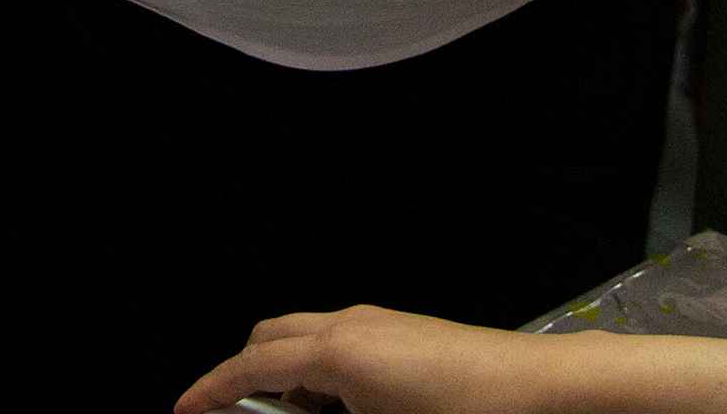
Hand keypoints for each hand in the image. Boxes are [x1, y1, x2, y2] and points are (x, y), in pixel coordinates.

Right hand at [177, 307, 585, 413]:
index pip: (251, 367)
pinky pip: (342, 346)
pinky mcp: (405, 332)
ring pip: (307, 341)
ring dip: (289, 380)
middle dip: (246, 379)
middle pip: (271, 339)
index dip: (210, 391)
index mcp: (337, 351)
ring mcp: (381, 323)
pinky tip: (343, 412)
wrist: (542, 391)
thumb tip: (289, 412)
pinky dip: (323, 375)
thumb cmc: (472, 411)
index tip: (185, 409)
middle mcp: (353, 324)